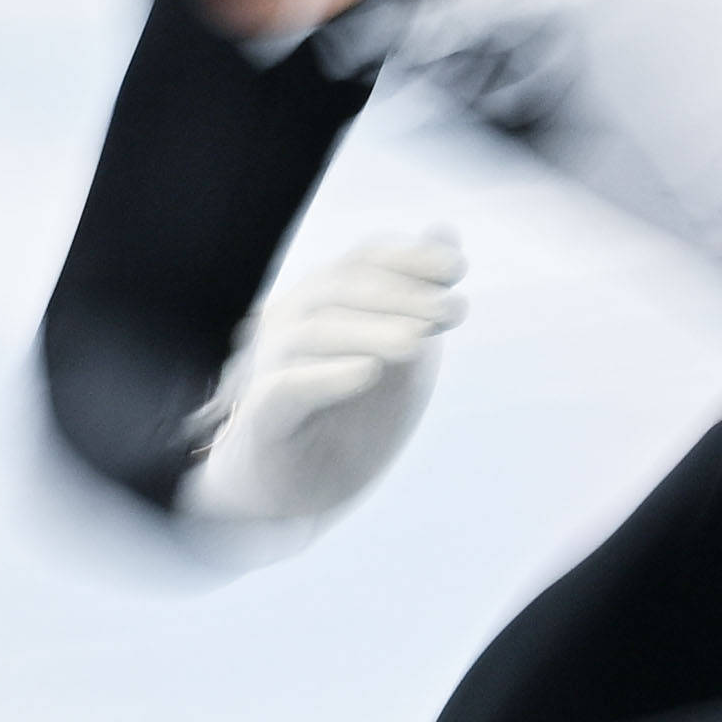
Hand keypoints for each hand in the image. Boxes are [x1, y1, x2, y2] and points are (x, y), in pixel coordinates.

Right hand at [182, 225, 464, 530]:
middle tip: (453, 312)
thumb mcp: (396, 352)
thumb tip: (445, 232)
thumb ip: (418, 297)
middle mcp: (289, 325)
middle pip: (337, 289)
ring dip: (370, 332)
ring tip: (418, 343)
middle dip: (400, 295)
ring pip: (313, 334)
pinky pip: (286, 389)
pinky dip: (326, 377)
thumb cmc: (343, 415)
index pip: (360, 262)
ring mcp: (270, 370)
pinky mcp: (263, 420)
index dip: (408, 259)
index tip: (457, 269)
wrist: (292, 489)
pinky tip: (366, 373)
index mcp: (322, 303)